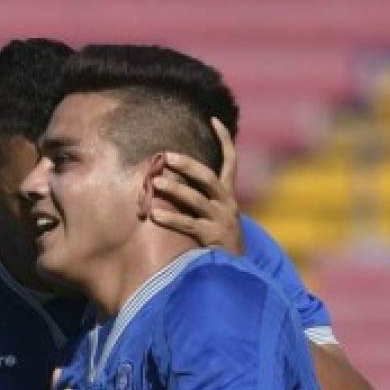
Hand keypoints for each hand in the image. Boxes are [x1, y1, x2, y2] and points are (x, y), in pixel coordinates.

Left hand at [150, 117, 241, 253]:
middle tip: (166, 157)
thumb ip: (195, 199)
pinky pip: (188, 225)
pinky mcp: (211, 237)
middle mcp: (227, 204)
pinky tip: (154, 215)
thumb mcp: (213, 215)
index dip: (224, 140)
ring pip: (196, 200)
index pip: (231, 161)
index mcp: (228, 195)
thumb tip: (166, 183)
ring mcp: (220, 220)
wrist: (235, 270)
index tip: (214, 119)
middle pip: (208, 178)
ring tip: (155, 184)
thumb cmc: (217, 241)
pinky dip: (170, 218)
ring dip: (175, 190)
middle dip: (188, 165)